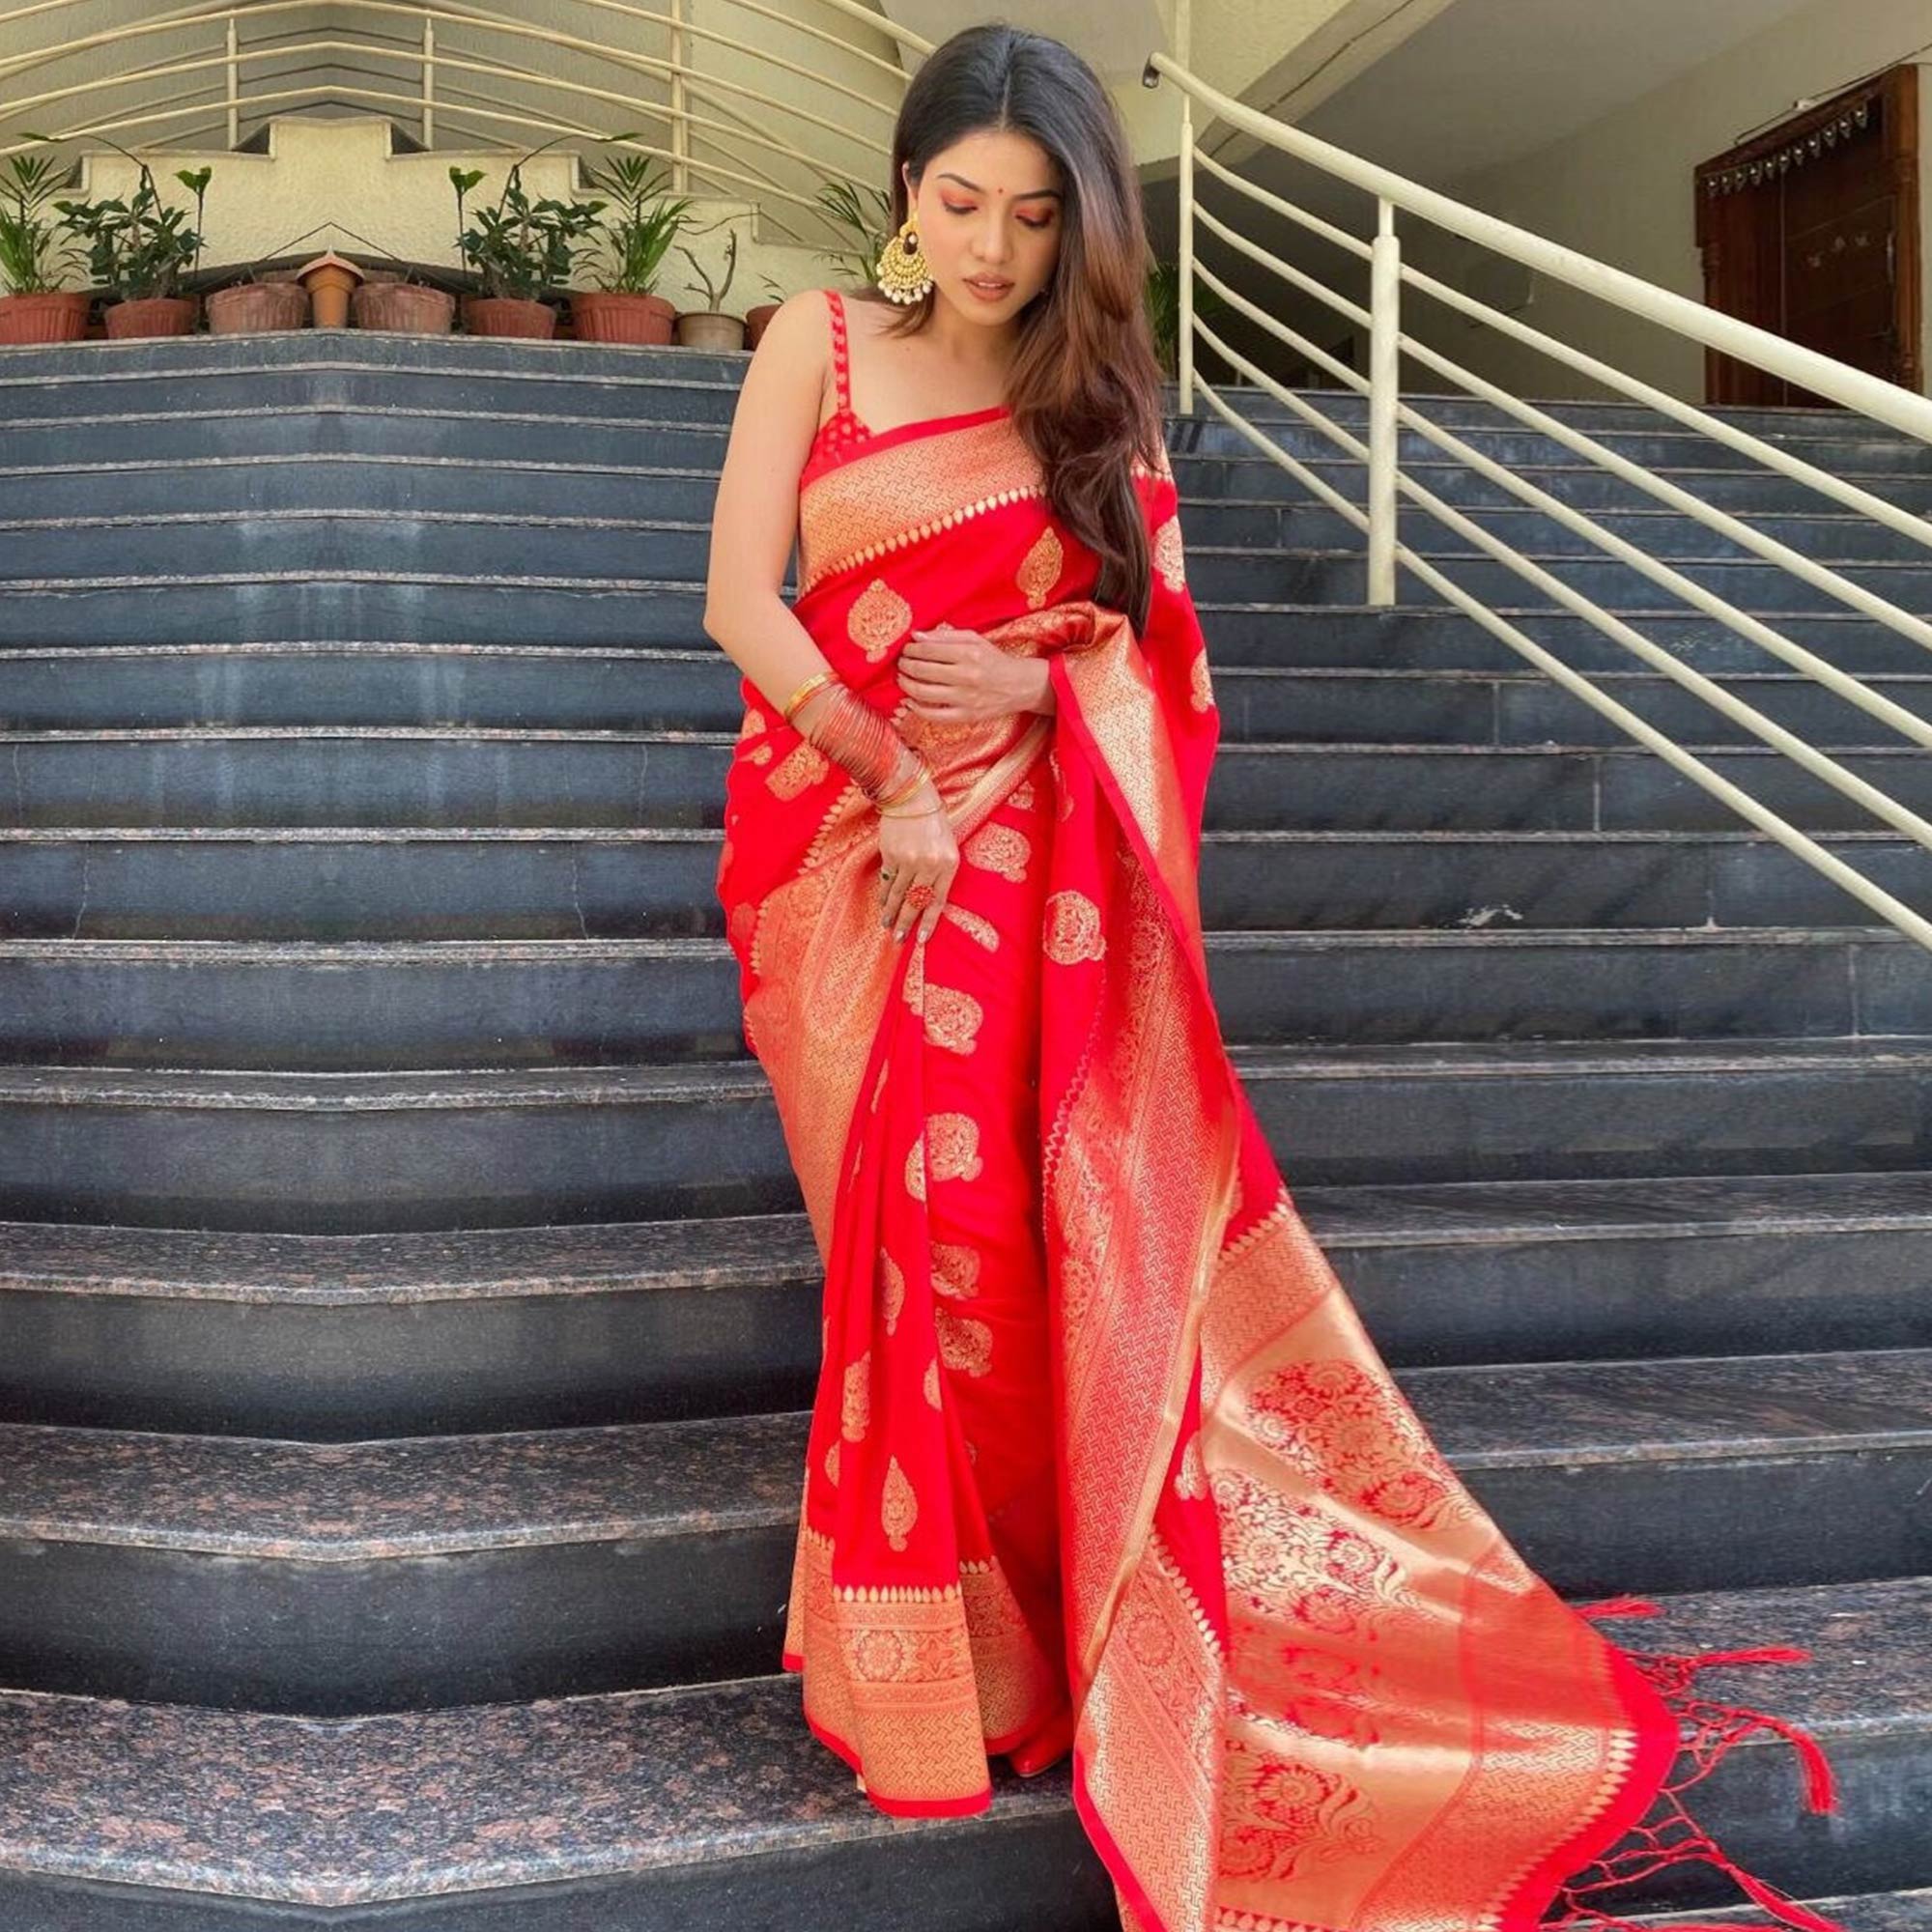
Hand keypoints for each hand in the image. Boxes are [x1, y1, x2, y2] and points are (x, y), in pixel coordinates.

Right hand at [878, 771, 957, 946]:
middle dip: (906, 923)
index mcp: (949, 864)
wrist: (911, 798)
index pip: (938, 901)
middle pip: (915, 902)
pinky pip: (887, 881)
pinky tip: (883, 905)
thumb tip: (928, 900)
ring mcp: (908, 860)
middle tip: (899, 940)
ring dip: (892, 912)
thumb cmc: (934, 822)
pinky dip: (884, 895)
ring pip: (898, 894)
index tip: (921, 939)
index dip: (929, 922)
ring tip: (887, 926)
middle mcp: (929, 864)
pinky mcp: (891, 855)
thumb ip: (941, 871)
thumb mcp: (947, 846)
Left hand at [897, 624, 1049, 721]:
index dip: (911, 649)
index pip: (929, 650)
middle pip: (922, 670)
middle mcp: (966, 676)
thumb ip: (945, 636)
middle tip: (902, 663)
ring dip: (906, 684)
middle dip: (906, 665)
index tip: (907, 649)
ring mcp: (965, 698)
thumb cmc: (993, 660)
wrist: (1019, 686)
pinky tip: (910, 701)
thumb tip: (916, 636)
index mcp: (968, 653)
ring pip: (923, 692)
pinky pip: (934, 715)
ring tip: (902, 679)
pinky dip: (917, 708)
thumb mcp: (974, 640)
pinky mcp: (966, 716)